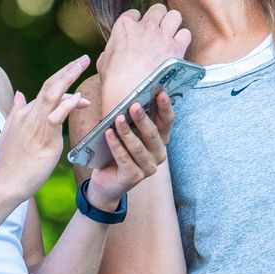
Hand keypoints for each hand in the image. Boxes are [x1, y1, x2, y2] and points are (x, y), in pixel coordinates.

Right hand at [0, 55, 91, 203]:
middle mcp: (29, 115)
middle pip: (49, 85)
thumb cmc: (9, 163)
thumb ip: (16, 113)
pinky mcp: (44, 138)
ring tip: (83, 64)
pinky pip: (56, 116)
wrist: (5, 183)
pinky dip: (68, 104)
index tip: (79, 86)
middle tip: (83, 59)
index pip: (45, 91)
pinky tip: (80, 98)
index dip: (63, 83)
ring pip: (53, 94)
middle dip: (67, 70)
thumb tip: (20, 95)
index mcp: (23, 114)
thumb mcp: (9, 133)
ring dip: (69, 77)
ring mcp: (36, 125)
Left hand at [85, 89, 175, 206]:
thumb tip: (130, 99)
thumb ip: (132, 119)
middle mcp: (158, 154)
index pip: (167, 121)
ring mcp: (148, 167)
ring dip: (127, 132)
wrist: (107, 181)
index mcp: (160, 140)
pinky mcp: (134, 177)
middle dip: (143, 118)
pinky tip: (108, 134)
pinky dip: (116, 145)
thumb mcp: (127, 133)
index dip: (165, 107)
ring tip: (118, 119)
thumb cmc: (118, 151)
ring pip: (138, 147)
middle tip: (134, 104)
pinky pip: (125, 159)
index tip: (160, 92)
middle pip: (153, 133)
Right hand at [98, 3, 192, 111]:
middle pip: (158, 9)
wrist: (129, 95)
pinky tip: (178, 48)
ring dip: (173, 25)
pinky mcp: (175, 48)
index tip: (140, 32)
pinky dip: (183, 39)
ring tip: (170, 36)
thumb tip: (114, 48)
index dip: (138, 22)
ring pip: (175, 16)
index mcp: (124, 26)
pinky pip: (186, 34)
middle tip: (159, 31)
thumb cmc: (113, 82)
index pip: (135, 13)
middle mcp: (144, 26)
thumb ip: (110, 49)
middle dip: (159, 18)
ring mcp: (161, 36)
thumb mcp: (103, 61)